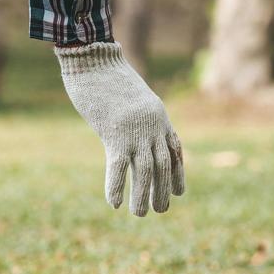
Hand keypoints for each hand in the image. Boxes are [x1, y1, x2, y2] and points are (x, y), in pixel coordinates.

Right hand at [56, 42, 185, 215]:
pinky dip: (116, 187)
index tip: (179, 192)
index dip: (178, 172)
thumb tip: (135, 125)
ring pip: (145, 171)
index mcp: (159, 116)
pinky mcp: (114, 134)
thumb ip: (139, 113)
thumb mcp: (133, 95)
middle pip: (163, 165)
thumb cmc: (108, 74)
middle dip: (163, 190)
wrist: (94, 59)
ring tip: (140, 214)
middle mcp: (152, 126)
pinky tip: (115, 204)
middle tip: (161, 210)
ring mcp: (135, 131)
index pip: (175, 149)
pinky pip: (118, 167)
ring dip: (143, 195)